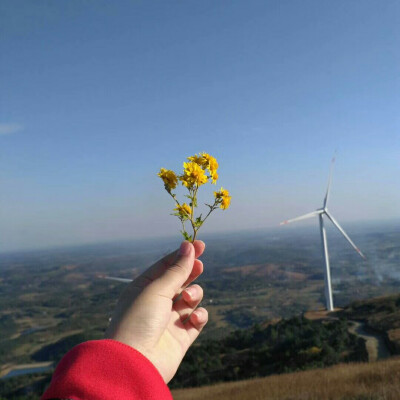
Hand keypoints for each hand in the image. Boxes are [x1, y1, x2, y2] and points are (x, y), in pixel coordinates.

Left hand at [105, 240, 207, 382]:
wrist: (135, 364)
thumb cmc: (139, 320)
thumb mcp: (157, 289)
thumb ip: (176, 269)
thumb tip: (188, 246)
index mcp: (145, 287)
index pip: (166, 265)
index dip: (183, 254)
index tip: (200, 244)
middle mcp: (157, 301)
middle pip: (180, 280)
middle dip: (191, 271)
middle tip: (200, 266)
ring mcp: (169, 319)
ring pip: (191, 298)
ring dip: (194, 294)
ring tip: (188, 298)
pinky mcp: (181, 336)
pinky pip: (197, 320)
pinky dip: (199, 316)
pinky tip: (193, 318)